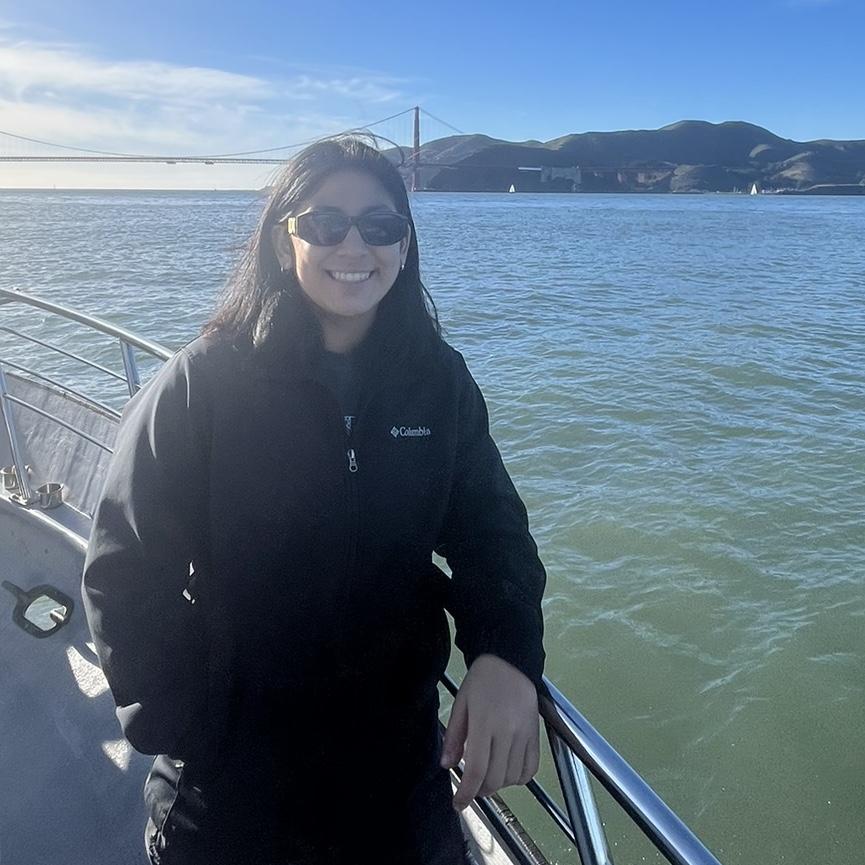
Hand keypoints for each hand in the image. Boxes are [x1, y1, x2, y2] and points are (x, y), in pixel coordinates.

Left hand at [440, 653, 539, 810]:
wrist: (510, 661)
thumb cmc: (482, 680)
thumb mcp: (461, 703)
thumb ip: (454, 736)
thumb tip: (447, 764)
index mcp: (484, 723)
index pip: (476, 770)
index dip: (466, 792)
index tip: (458, 803)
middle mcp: (507, 732)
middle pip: (495, 779)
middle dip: (480, 790)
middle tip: (470, 787)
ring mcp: (524, 734)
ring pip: (513, 777)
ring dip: (498, 785)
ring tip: (487, 776)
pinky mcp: (536, 735)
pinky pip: (531, 768)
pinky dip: (519, 778)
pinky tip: (507, 772)